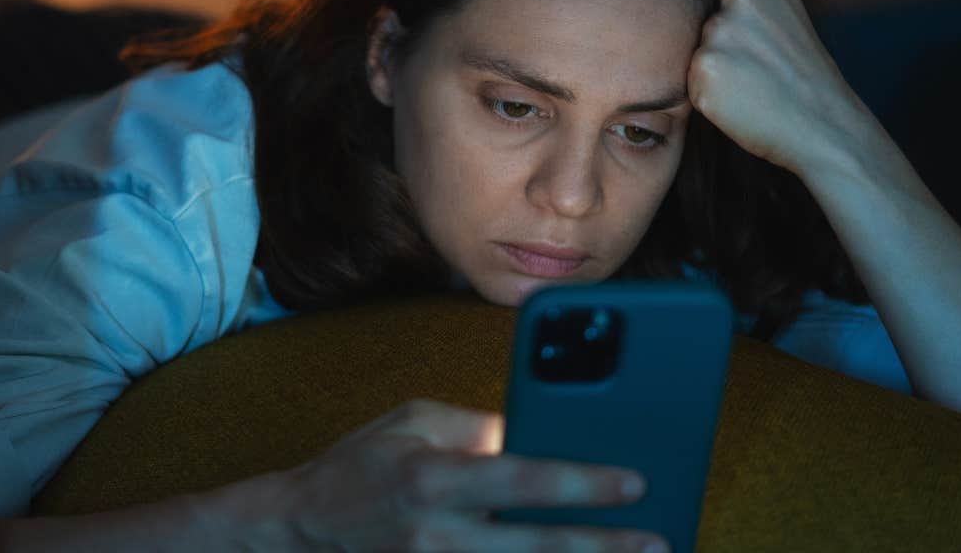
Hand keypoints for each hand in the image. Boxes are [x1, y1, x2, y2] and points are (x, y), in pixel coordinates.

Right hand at [243, 398, 666, 551]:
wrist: (303, 527)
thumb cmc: (363, 464)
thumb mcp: (414, 421)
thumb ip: (479, 428)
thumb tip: (536, 437)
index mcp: (433, 477)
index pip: (522, 480)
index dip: (582, 483)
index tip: (633, 482)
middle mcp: (438, 534)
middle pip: (538, 547)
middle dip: (604, 547)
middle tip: (657, 541)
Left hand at [686, 0, 872, 179]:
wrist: (826, 127)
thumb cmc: (803, 75)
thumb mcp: (789, 12)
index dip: (743, 22)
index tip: (770, 40)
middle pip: (705, 20)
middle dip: (726, 46)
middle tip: (763, 68)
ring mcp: (721, 28)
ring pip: (697, 50)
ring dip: (716, 69)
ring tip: (755, 84)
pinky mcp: (705, 65)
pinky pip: (690, 80)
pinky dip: (709, 96)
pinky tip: (742, 101)